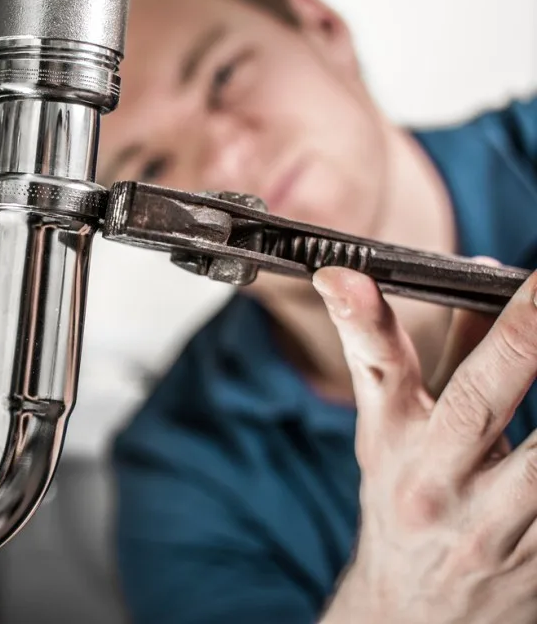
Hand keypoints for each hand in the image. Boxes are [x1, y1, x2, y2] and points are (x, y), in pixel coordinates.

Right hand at [314, 266, 536, 623]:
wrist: (414, 617)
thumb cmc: (406, 508)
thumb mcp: (400, 434)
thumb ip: (446, 350)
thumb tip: (490, 274)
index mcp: (394, 442)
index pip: (375, 369)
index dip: (359, 318)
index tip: (345, 274)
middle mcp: (433, 481)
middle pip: (474, 401)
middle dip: (521, 338)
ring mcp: (488, 526)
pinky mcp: (535, 559)